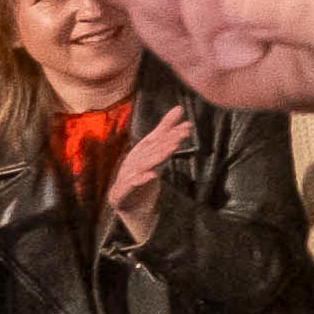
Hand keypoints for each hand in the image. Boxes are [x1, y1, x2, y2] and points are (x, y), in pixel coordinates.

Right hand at [97, 108, 200, 247]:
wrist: (129, 205)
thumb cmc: (144, 175)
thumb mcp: (159, 153)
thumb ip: (167, 131)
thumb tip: (179, 108)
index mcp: (141, 152)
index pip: (157, 140)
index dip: (172, 132)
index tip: (189, 126)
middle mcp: (134, 161)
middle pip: (152, 150)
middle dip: (168, 141)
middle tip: (183, 134)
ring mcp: (128, 176)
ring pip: (144, 165)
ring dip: (157, 157)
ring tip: (172, 149)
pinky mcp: (124, 192)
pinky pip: (133, 184)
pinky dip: (142, 180)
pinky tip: (153, 176)